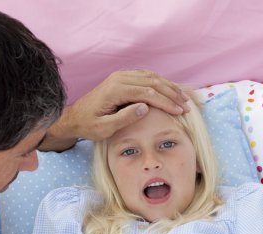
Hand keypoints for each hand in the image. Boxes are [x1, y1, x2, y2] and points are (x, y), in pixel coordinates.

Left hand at [39, 70, 189, 150]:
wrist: (75, 117)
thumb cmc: (88, 125)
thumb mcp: (104, 128)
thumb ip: (124, 118)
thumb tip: (145, 107)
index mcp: (115, 90)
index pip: (147, 92)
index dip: (166, 102)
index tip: (180, 111)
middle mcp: (119, 78)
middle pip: (152, 82)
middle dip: (171, 94)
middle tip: (186, 105)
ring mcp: (120, 76)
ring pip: (151, 77)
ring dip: (168, 87)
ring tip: (183, 98)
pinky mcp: (122, 79)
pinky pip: (145, 76)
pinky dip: (159, 83)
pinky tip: (169, 90)